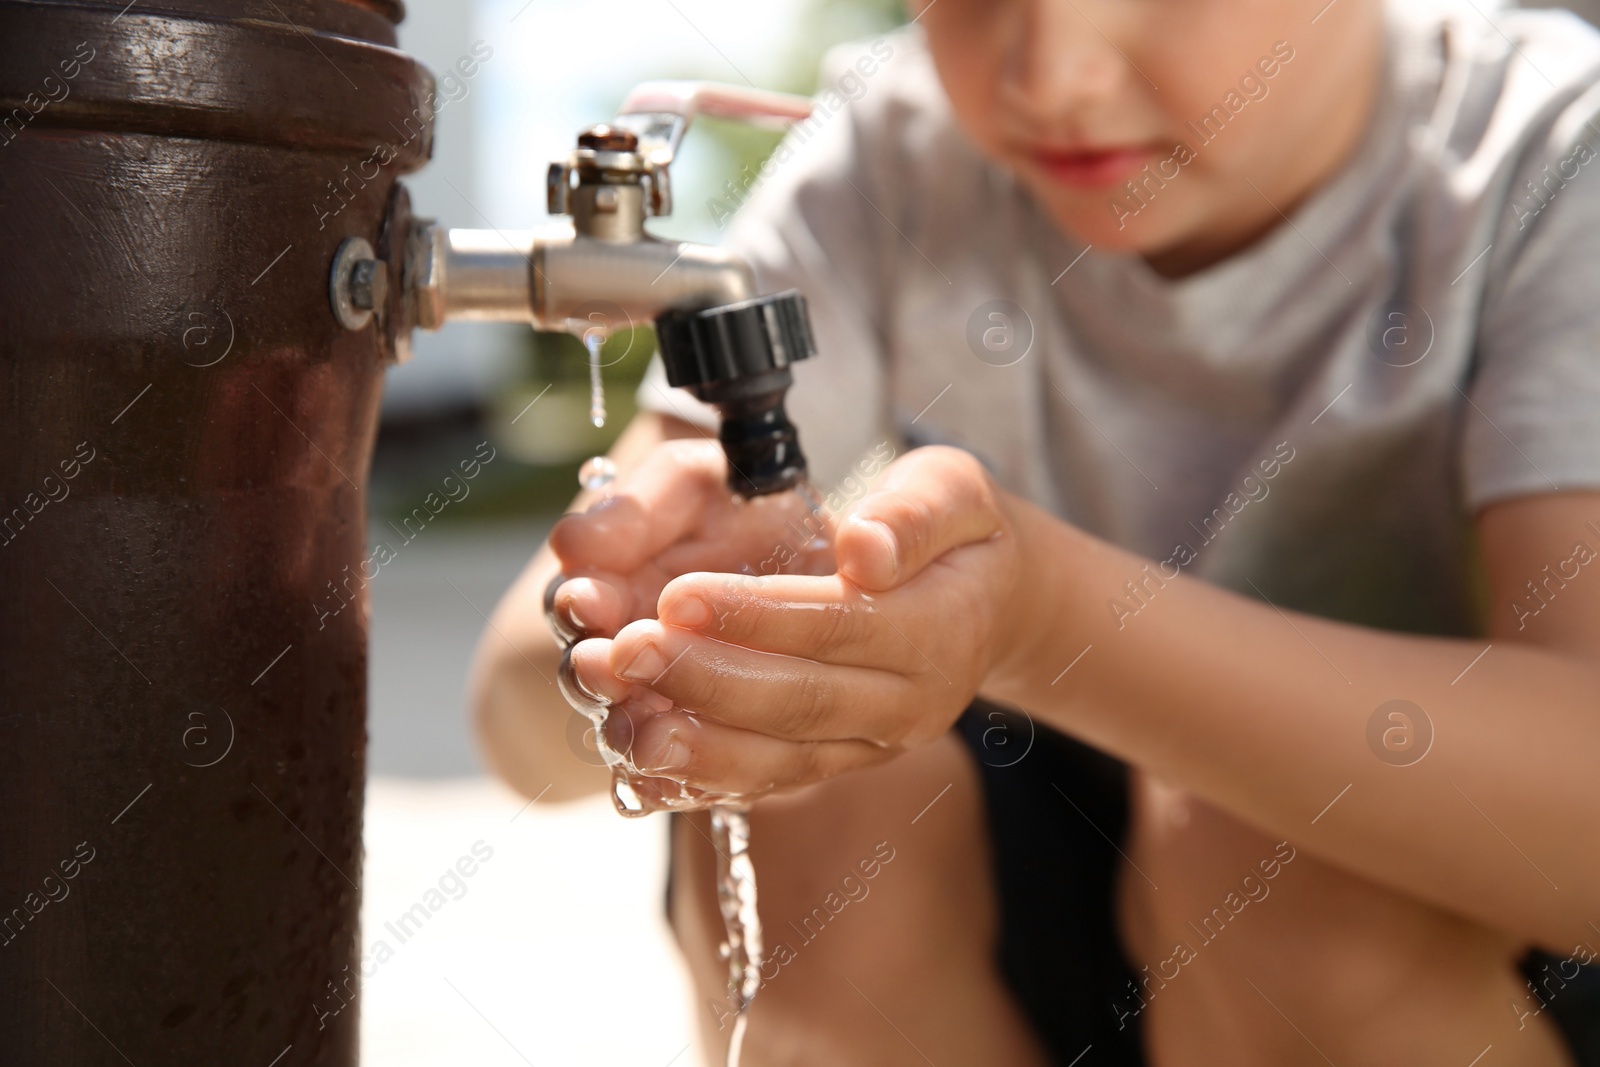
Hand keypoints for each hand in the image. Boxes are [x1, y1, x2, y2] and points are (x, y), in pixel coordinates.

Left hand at [588, 445, 1025, 810]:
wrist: (989, 604)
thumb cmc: (958, 531)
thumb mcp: (955, 489)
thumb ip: (914, 513)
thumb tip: (863, 551)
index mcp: (942, 628)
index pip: (839, 626)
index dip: (756, 617)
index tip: (677, 597)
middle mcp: (910, 703)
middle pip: (799, 702)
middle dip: (703, 681)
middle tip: (622, 651)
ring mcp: (873, 745)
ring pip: (778, 760)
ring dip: (691, 745)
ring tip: (616, 718)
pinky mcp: (839, 764)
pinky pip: (767, 783)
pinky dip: (701, 778)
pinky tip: (640, 762)